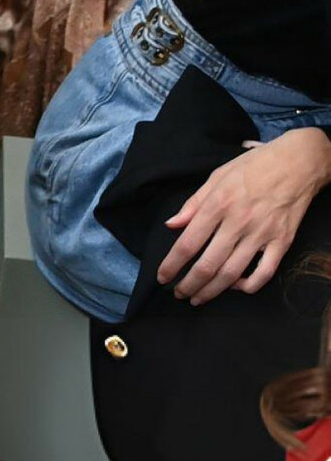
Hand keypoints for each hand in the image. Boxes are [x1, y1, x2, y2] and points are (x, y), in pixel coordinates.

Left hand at [158, 128, 330, 302]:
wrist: (299, 162)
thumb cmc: (255, 166)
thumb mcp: (218, 176)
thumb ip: (193, 203)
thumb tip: (172, 225)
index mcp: (218, 204)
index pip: (188, 243)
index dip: (171, 265)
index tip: (162, 277)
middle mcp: (238, 222)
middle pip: (208, 264)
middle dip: (189, 285)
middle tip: (179, 294)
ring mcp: (262, 234)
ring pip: (232, 273)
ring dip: (212, 291)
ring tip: (199, 298)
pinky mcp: (282, 241)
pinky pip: (265, 272)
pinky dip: (249, 285)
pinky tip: (236, 287)